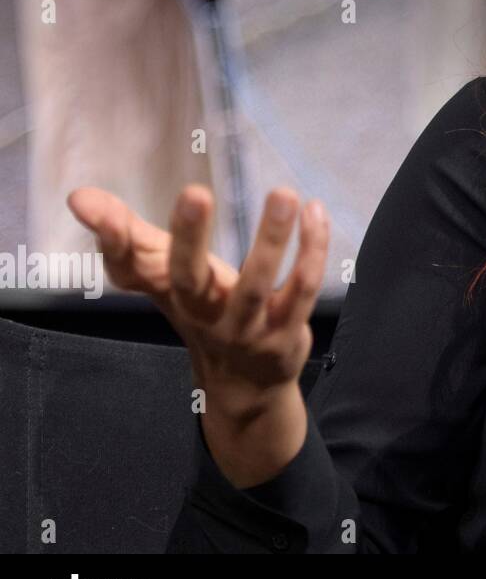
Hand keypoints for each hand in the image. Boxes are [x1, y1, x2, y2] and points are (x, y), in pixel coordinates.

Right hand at [66, 184, 328, 418]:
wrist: (245, 385)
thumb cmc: (203, 311)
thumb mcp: (167, 276)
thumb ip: (129, 237)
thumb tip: (77, 196)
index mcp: (169, 294)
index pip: (130, 267)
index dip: (113, 239)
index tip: (93, 205)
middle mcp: (202, 314)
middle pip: (188, 279)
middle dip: (188, 239)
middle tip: (194, 194)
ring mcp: (245, 329)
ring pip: (256, 285)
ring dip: (270, 240)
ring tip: (283, 193)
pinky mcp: (285, 332)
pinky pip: (300, 289)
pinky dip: (310, 251)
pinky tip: (315, 213)